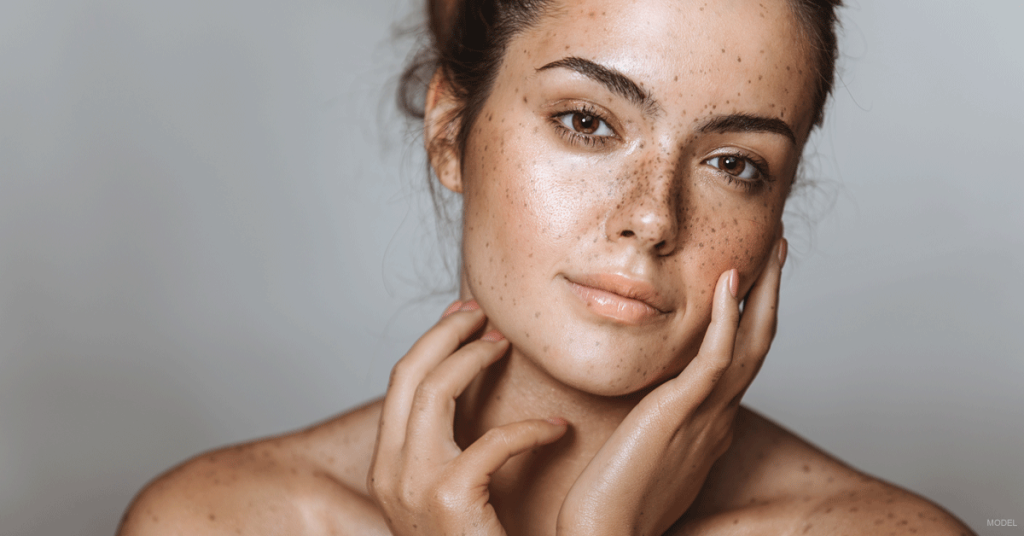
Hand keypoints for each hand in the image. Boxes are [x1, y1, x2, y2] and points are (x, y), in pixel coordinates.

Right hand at [367, 300, 568, 535]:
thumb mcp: (450, 498)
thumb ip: (452, 454)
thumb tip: (474, 405)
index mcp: (388, 466)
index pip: (400, 384)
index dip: (432, 342)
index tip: (465, 319)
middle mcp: (389, 471)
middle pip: (408, 373)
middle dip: (446, 333)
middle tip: (485, 316)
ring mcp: (412, 486)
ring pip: (434, 389)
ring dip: (474, 358)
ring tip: (508, 347)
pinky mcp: (448, 501)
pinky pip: (489, 441)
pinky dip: (529, 430)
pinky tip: (557, 431)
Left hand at [556, 238, 787, 535]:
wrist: (606, 531)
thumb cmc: (615, 498)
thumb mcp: (646, 449)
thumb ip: (659, 422)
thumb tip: (653, 406)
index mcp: (710, 424)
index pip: (740, 362)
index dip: (752, 319)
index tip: (752, 282)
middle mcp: (718, 416)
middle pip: (758, 345)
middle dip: (771, 296)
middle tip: (779, 253)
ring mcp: (705, 414)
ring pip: (749, 344)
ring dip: (763, 294)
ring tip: (772, 251)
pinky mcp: (680, 412)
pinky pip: (713, 358)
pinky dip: (725, 318)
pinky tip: (729, 282)